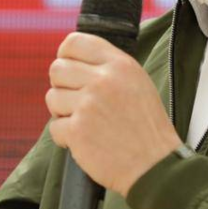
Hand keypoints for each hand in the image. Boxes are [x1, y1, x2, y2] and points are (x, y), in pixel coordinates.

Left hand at [45, 33, 181, 197]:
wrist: (155, 166)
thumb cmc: (146, 127)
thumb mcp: (137, 83)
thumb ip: (108, 67)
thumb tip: (72, 61)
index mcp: (120, 64)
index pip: (74, 42)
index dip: (65, 56)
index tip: (70, 71)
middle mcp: (103, 80)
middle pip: (57, 69)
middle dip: (62, 87)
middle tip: (77, 102)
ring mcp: (88, 105)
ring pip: (52, 98)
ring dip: (63, 113)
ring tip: (85, 123)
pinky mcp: (78, 131)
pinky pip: (54, 127)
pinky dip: (66, 137)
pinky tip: (86, 141)